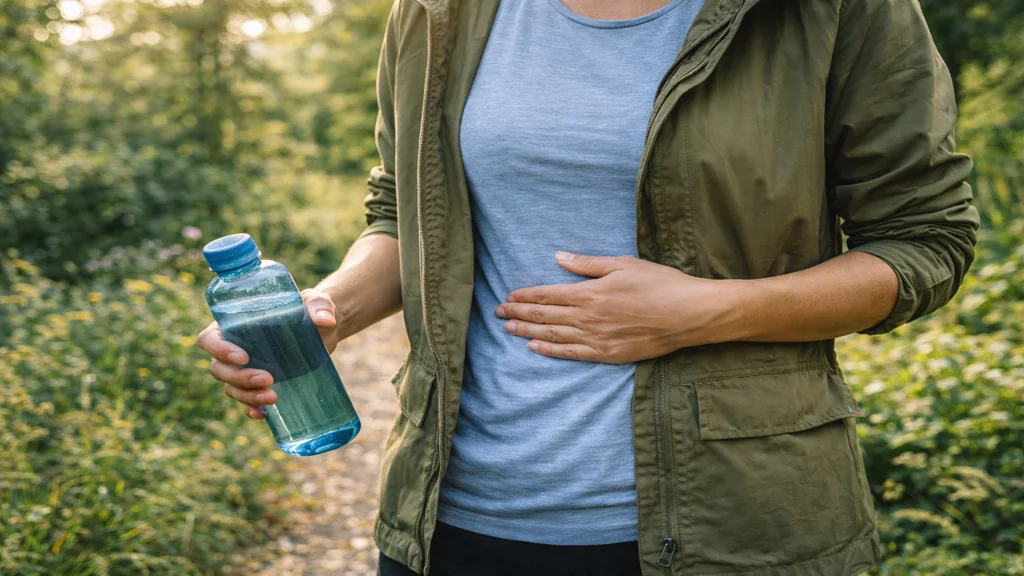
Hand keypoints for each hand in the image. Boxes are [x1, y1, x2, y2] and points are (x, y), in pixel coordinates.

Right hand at [196, 288, 339, 418]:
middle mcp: (233, 348)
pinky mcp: (258, 384)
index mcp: (235, 323)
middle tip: (269, 379)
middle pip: (219, 369)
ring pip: (231, 388)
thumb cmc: (312, 309)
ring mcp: (244, 369)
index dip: (219, 350)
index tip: (244, 357)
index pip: (210, 339)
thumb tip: (326, 321)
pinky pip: (245, 401)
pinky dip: (251, 408)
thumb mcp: (317, 303)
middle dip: (240, 378)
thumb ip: (320, 306)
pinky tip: (264, 414)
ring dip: (247, 396)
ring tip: (273, 398)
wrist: (324, 330)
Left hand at [495, 252, 733, 363]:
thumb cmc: (660, 284)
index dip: (525, 296)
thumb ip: (588, 264)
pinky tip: (534, 349)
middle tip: (498, 313)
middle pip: (544, 317)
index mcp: (590, 293)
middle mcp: (588, 318)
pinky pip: (571, 354)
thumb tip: (558, 258)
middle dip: (518, 314)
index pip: (547, 295)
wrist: (688, 315)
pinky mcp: (608, 355)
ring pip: (552, 336)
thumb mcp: (623, 264)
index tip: (508, 296)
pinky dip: (550, 351)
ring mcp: (596, 339)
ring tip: (508, 330)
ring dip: (527, 333)